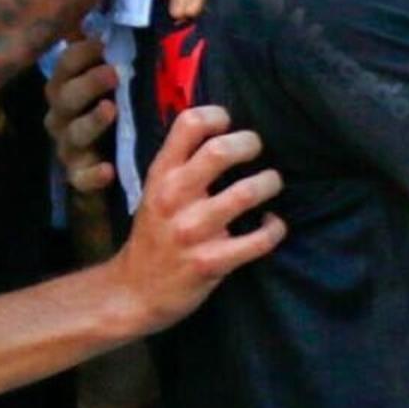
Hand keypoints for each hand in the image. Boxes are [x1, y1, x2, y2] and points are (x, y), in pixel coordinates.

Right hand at [46, 35, 122, 196]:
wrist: (106, 167)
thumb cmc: (109, 115)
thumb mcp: (107, 85)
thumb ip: (106, 57)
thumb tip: (111, 20)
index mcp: (65, 89)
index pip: (65, 65)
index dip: (81, 52)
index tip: (103, 43)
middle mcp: (61, 116)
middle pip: (65, 96)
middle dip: (88, 83)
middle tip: (113, 73)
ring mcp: (68, 147)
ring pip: (73, 133)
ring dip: (91, 120)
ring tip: (111, 110)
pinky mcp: (78, 176)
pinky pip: (80, 177)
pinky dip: (93, 174)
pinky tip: (107, 170)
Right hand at [108, 105, 283, 327]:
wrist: (134, 292)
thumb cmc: (152, 236)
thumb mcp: (153, 192)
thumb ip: (180, 164)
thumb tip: (221, 132)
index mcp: (161, 175)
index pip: (188, 125)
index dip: (216, 115)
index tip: (228, 123)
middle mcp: (174, 197)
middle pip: (220, 151)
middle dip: (249, 143)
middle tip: (257, 150)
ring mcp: (193, 231)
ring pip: (246, 193)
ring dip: (269, 183)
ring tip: (271, 184)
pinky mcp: (211, 262)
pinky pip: (258, 240)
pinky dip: (274, 228)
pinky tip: (272, 224)